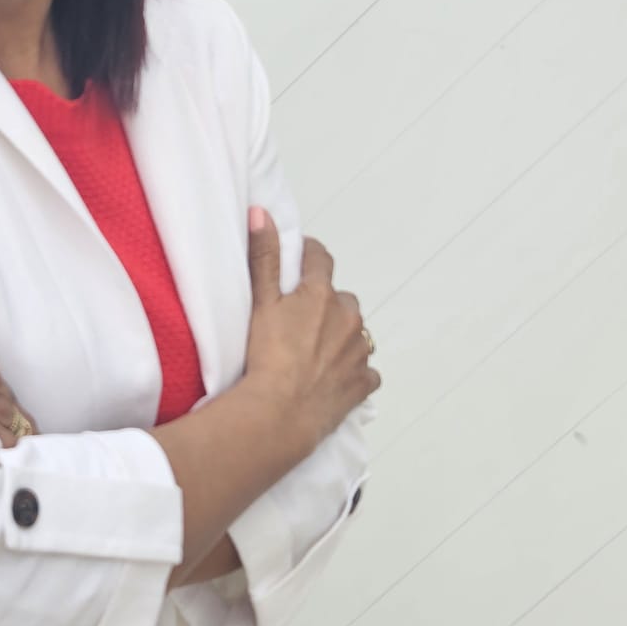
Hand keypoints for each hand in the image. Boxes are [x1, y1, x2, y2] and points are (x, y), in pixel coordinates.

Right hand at [243, 208, 380, 461]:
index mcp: (322, 294)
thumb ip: (263, 256)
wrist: (280, 412)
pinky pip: (366, 371)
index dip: (308, 255)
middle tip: (300, 318)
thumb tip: (261, 212)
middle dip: (326, 303)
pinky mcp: (363, 383)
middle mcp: (349, 318)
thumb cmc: (267, 356)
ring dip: (341, 335)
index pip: (320, 258)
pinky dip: (354, 370)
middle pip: (341, 299)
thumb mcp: (260, 302)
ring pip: (356, 333)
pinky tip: (335, 377)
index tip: (298, 261)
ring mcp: (359, 352)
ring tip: (315, 349)